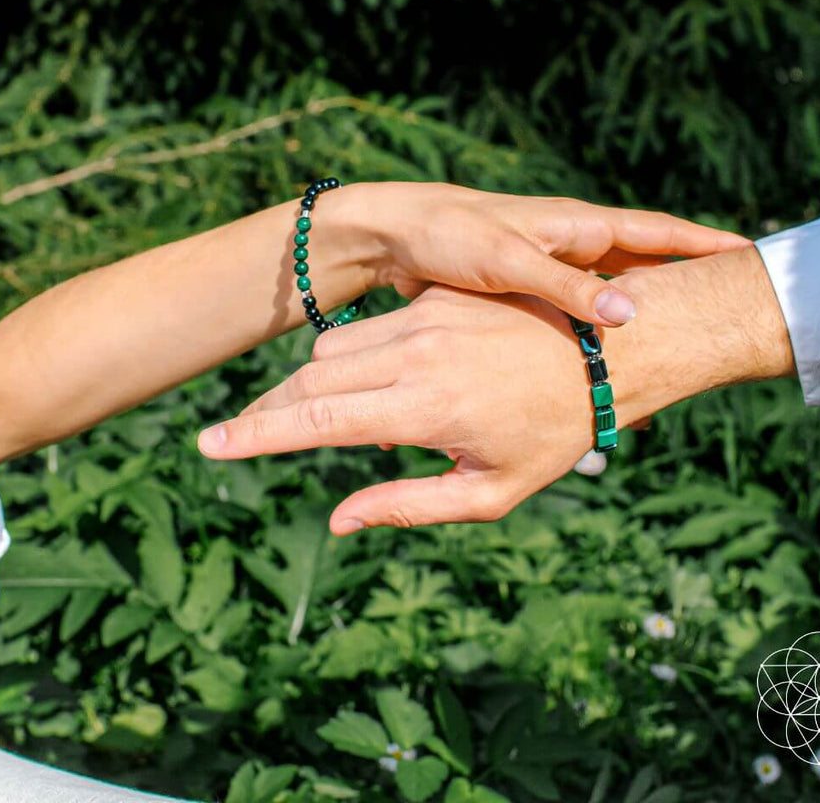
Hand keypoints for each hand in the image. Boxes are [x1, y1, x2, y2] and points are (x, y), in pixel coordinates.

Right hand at [197, 246, 793, 533]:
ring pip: (333, 349)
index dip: (255, 435)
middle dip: (268, 411)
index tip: (210, 444)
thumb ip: (406, 504)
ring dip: (310, 385)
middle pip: (308, 379)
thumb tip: (338, 521)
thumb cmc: (554, 435)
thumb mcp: (488, 492)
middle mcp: (414, 353)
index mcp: (424, 408)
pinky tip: (371, 389)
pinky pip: (369, 328)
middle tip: (241, 435)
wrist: (609, 353)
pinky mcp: (434, 297)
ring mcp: (423, 317)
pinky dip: (353, 360)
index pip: (314, 420)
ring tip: (307, 420)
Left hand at [335, 181, 748, 326]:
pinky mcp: (530, 296)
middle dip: (687, 291)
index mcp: (581, 228)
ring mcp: (556, 272)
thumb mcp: (510, 260)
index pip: (661, 234)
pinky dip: (602, 341)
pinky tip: (611, 372)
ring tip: (687, 355)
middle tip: (732, 316)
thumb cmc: (450, 236)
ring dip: (648, 323)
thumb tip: (632, 313)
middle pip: (649, 269)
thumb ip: (567, 288)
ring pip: (616, 300)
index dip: (707, 246)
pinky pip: (581, 320)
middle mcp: (576, 247)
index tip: (753, 258)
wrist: (394, 237)